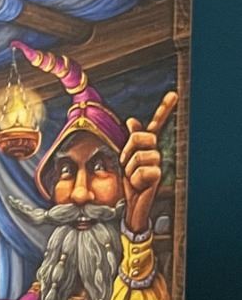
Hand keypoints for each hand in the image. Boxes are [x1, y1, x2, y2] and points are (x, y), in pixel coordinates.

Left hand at [121, 91, 176, 234]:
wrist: (133, 205)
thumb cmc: (130, 183)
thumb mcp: (126, 160)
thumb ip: (130, 142)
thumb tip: (133, 120)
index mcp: (147, 145)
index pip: (156, 124)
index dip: (165, 109)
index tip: (174, 94)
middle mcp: (156, 151)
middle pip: (139, 136)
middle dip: (127, 150)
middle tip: (127, 164)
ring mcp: (159, 163)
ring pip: (138, 156)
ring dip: (129, 169)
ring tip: (133, 178)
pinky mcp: (158, 176)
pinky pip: (142, 171)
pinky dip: (135, 180)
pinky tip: (140, 186)